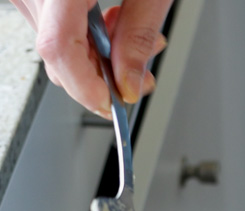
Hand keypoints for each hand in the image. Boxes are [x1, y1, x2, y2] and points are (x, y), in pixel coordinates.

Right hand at [11, 0, 170, 115]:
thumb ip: (138, 35)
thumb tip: (128, 83)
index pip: (57, 49)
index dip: (86, 86)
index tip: (112, 103)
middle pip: (56, 53)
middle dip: (102, 74)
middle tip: (142, 73)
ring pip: (53, 44)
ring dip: (95, 54)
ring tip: (127, 27)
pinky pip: (49, 24)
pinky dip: (81, 35)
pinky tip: (107, 19)